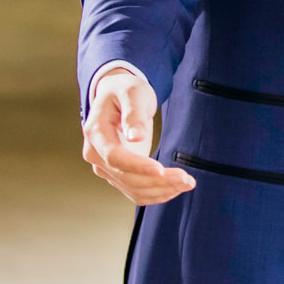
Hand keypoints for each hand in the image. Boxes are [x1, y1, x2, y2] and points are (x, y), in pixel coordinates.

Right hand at [81, 69, 195, 205]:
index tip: (160, 169)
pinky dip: (157, 193)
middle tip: (187, 179)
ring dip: (161, 190)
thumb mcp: (132, 93)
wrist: (119, 96)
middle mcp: (96, 155)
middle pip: (126, 177)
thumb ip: (133, 114)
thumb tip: (135, 137)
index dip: (137, 166)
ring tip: (187, 183)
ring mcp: (106, 167)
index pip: (114, 156)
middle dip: (158, 181)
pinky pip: (137, 191)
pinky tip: (176, 187)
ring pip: (133, 189)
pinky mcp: (119, 175)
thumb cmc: (125, 90)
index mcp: (96, 133)